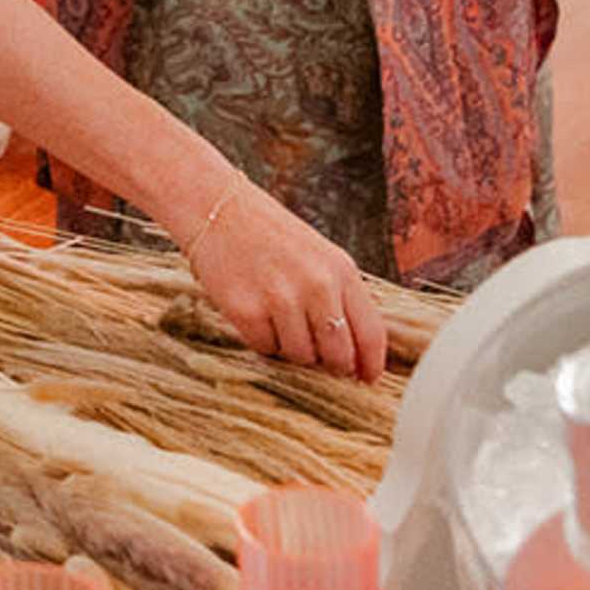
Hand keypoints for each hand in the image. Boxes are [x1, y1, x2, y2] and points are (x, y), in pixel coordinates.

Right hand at [184, 175, 390, 379]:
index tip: (367, 379)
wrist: (218, 210)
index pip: (371, 333)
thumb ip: (341, 299)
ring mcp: (280, 299)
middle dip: (331, 363)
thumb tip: (355, 355)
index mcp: (340, 270)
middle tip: (317, 353)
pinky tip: (256, 310)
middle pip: (339, 355)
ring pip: (301, 357)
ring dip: (292, 348)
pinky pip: (266, 349)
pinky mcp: (247, 311)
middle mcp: (316, 286)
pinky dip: (263, 339)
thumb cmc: (272, 236)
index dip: (371, 364)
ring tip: (278, 316)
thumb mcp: (320, 257)